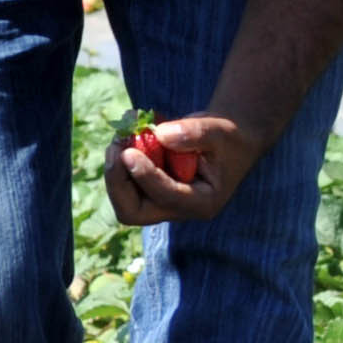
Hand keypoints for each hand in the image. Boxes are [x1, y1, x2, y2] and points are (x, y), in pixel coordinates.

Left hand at [106, 111, 254, 227]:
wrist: (225, 142)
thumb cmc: (227, 138)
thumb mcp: (219, 131)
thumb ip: (194, 134)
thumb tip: (161, 135)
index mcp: (202, 202)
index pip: (166, 197)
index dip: (145, 176)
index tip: (129, 152)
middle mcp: (177, 209)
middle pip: (132, 212)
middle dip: (117, 181)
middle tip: (115, 147)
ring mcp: (159, 202)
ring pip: (122, 198)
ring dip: (115, 167)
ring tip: (121, 134)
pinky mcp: (147, 190)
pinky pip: (123, 181)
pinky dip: (119, 158)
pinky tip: (127, 132)